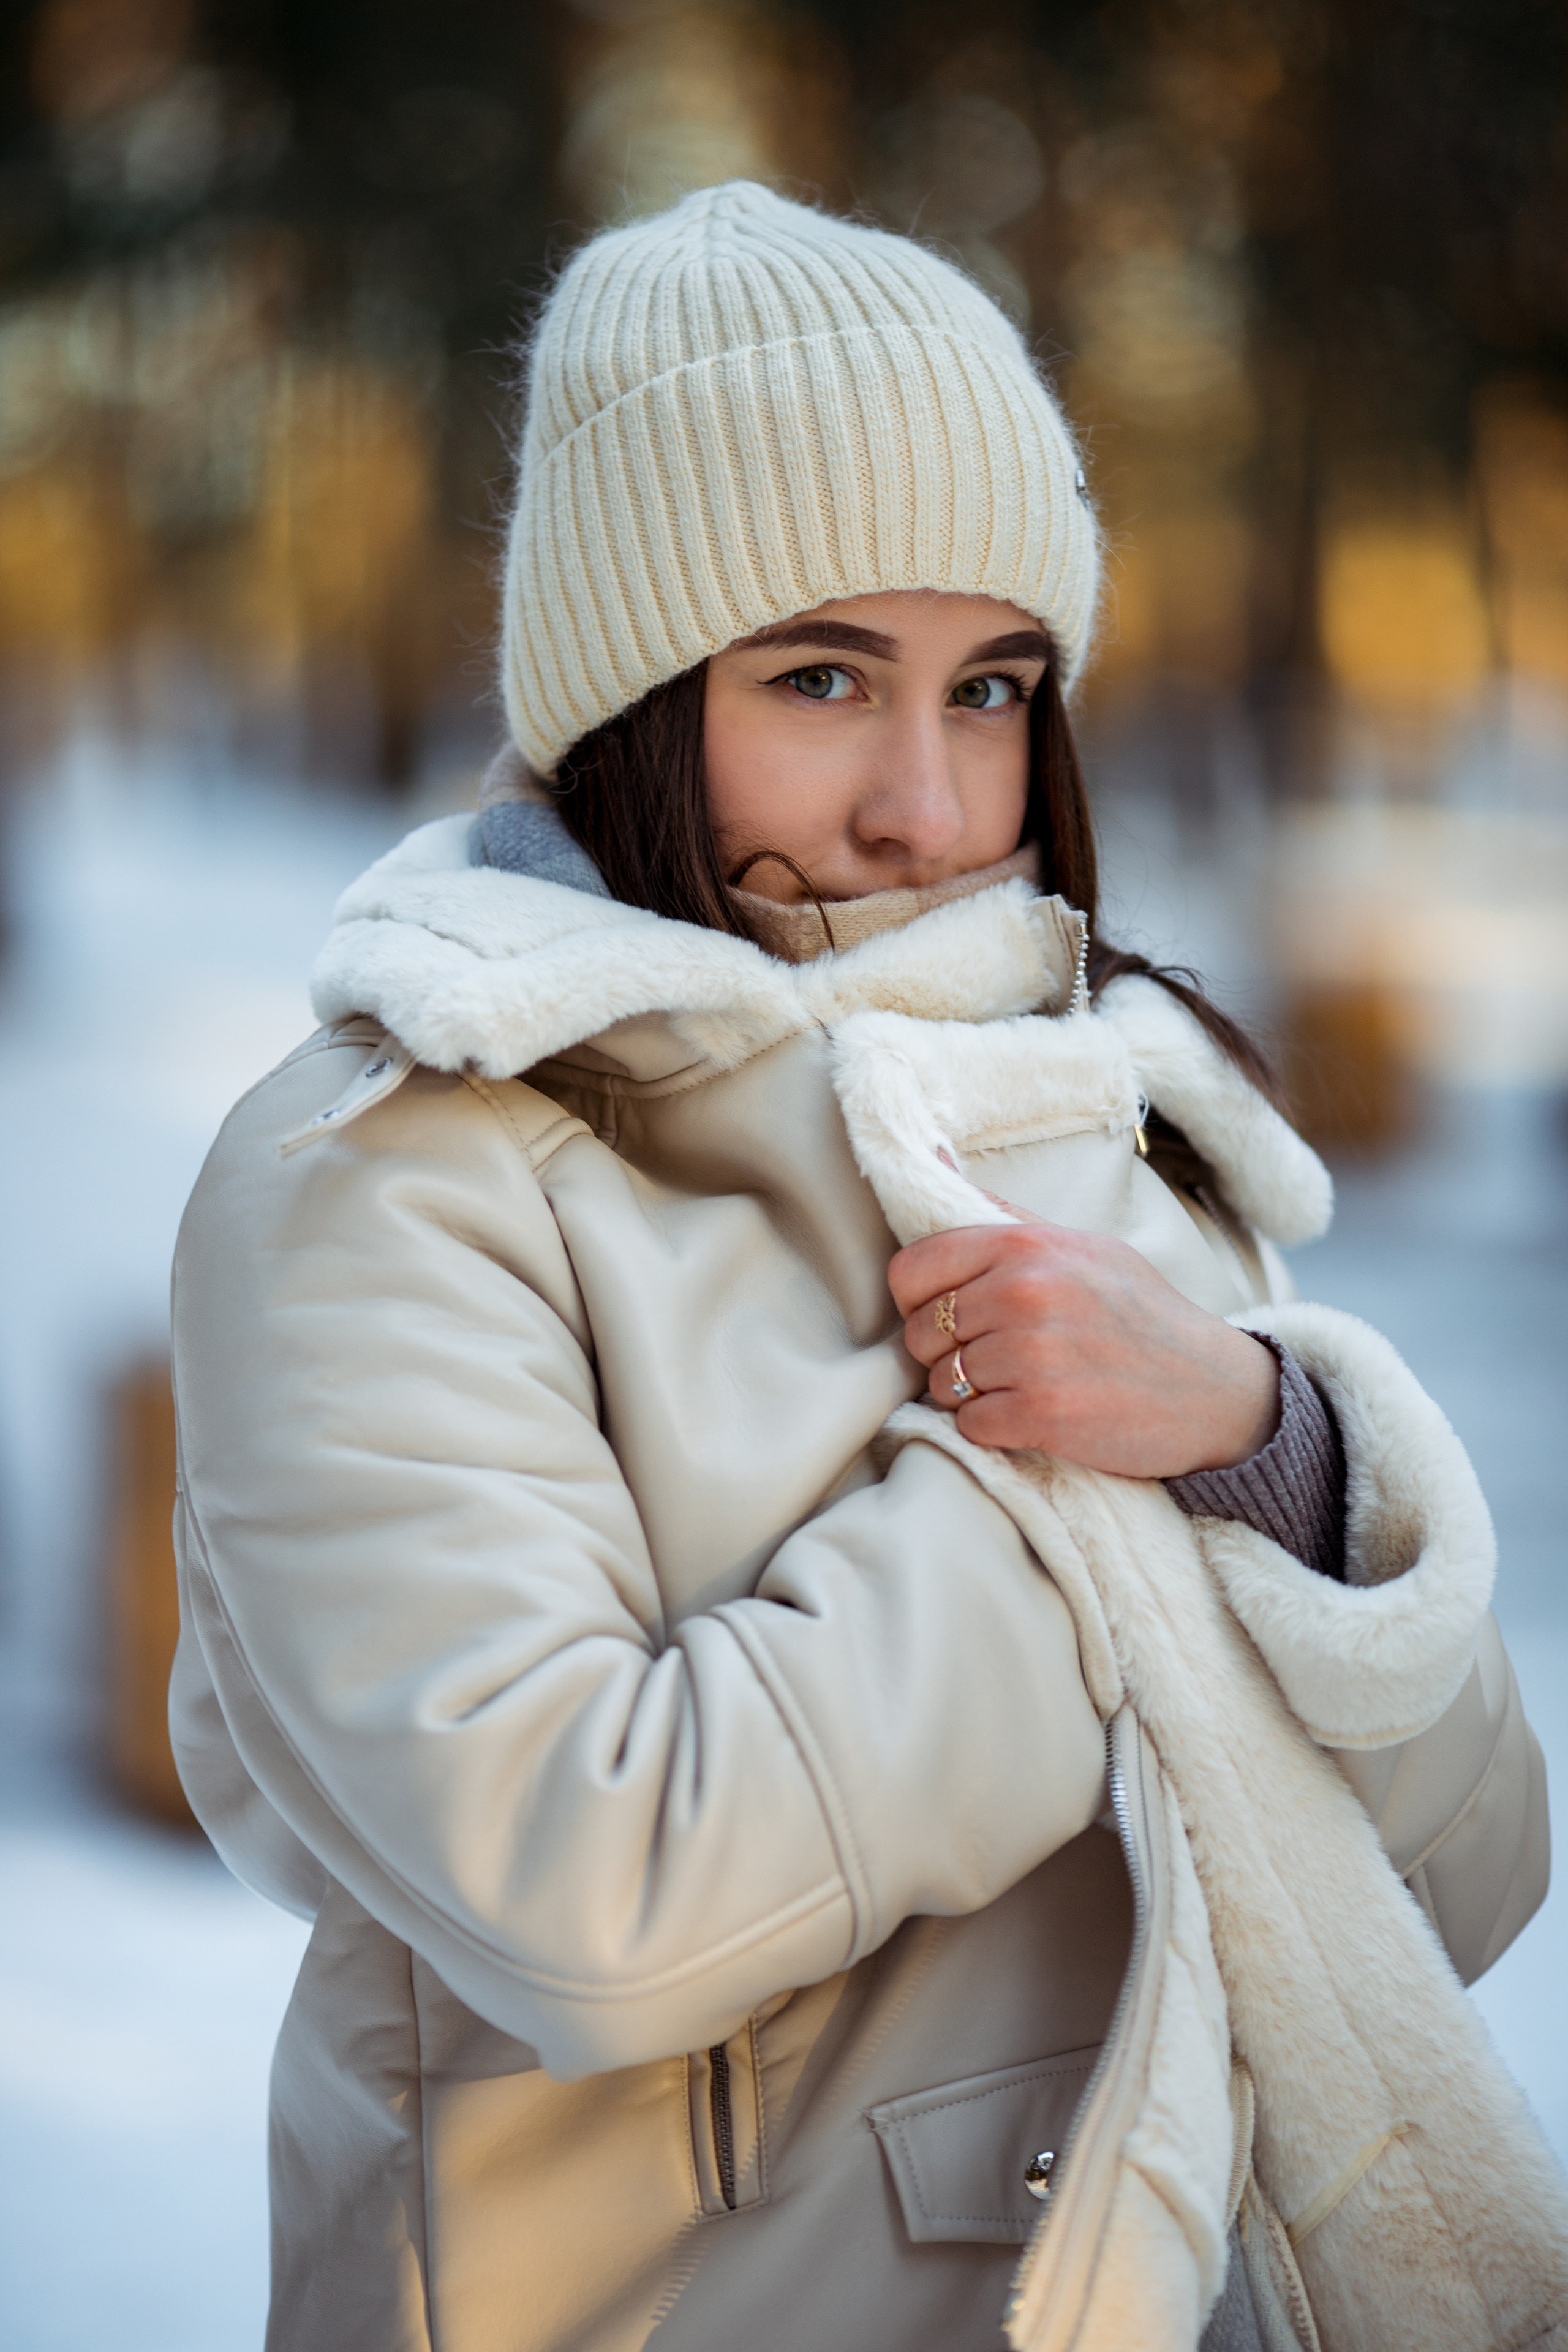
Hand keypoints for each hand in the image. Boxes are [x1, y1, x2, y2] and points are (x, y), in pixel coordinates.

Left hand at [889, 1208, 1280, 1478]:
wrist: (1214, 1389)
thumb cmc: (1138, 1314)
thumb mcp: (1079, 1245)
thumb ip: (1001, 1213)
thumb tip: (927, 1154)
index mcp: (1025, 1245)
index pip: (909, 1270)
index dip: (917, 1301)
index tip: (948, 1315)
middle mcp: (1023, 1293)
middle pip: (920, 1333)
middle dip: (944, 1354)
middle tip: (993, 1359)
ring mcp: (1032, 1354)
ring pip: (940, 1383)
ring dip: (968, 1394)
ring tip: (1020, 1384)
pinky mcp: (1042, 1413)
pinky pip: (969, 1424)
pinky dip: (991, 1427)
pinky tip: (1031, 1413)